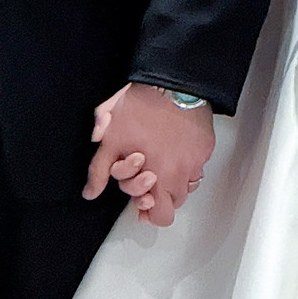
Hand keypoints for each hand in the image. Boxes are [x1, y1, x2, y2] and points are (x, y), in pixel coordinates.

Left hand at [84, 83, 213, 227]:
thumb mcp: (111, 139)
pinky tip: (175, 148)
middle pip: (175, 203)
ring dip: (175, 180)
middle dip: (161, 196)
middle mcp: (181, 175)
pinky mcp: (206, 147)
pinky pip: (199, 165)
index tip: (141, 200)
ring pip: (188, 185)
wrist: (171, 82)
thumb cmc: (143, 108)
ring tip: (162, 162)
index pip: (160, 216)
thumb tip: (90, 192)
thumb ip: (100, 170)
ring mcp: (196, 161)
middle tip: (149, 179)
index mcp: (158, 179)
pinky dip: (188, 162)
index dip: (147, 209)